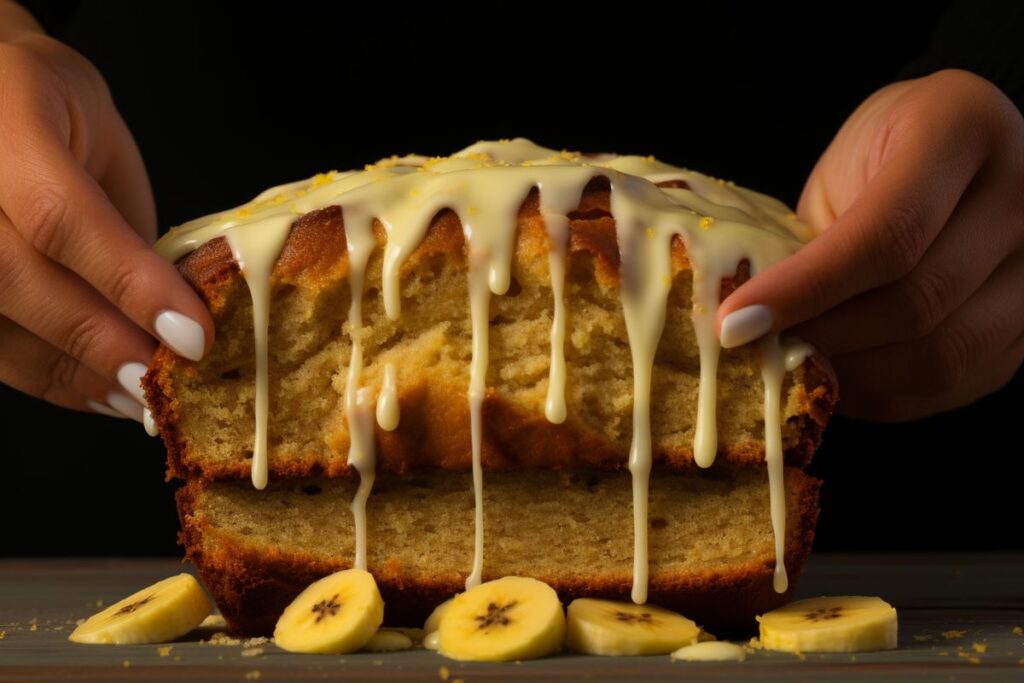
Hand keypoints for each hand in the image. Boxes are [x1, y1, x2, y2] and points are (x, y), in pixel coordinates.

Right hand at [0, 22, 212, 420]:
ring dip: (74, 374)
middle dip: (101, 342)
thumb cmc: (52, 111)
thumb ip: (126, 221)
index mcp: (5, 120)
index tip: (193, 335)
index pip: (59, 215)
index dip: (129, 283)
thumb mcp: (102, 143)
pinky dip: (46, 377)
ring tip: (141, 401)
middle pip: (15, 280)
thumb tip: (185, 314)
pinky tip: (99, 394)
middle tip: (169, 381)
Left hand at [717, 69, 1023, 420]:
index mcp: (964, 128)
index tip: (734, 323)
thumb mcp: (839, 170)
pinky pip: (956, 382)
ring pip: (941, 354)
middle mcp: (1023, 194)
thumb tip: (747, 326)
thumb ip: (809, 238)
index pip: (888, 234)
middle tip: (756, 352)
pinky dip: (884, 393)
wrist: (949, 158)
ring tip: (792, 366)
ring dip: (852, 375)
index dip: (804, 290)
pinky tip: (836, 379)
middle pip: (917, 302)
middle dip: (822, 338)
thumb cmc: (879, 157)